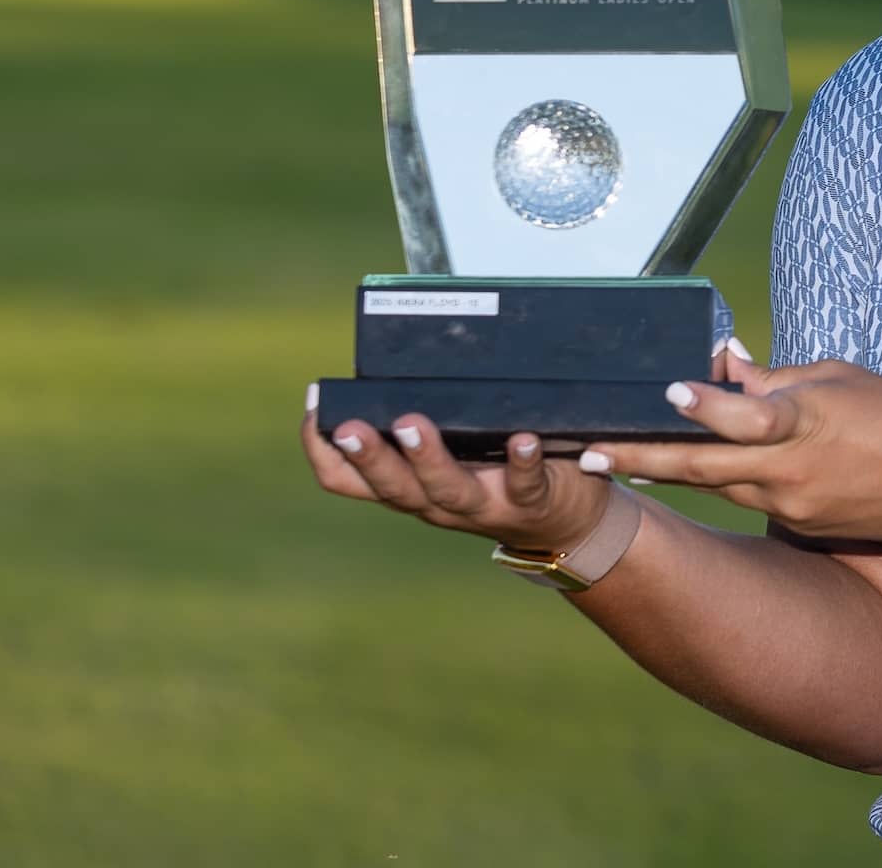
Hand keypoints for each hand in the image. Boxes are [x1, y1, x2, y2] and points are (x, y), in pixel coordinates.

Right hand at [300, 389, 613, 555]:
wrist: (567, 524)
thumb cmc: (498, 472)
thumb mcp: (453, 451)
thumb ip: (426, 419)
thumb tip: (397, 358)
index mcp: (408, 487)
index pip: (346, 480)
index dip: (323, 451)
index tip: (314, 411)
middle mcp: (436, 503)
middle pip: (392, 487)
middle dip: (370, 457)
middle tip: (350, 428)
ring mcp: (483, 506)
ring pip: (447, 490)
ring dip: (427, 459)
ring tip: (413, 424)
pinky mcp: (532, 502)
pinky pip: (524, 484)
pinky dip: (522, 462)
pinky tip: (521, 439)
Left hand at [578, 352, 881, 542]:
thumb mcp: (835, 378)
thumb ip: (773, 380)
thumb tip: (721, 368)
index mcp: (805, 423)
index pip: (747, 416)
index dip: (707, 406)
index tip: (668, 391)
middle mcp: (791, 472)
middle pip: (705, 467)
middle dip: (644, 458)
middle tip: (591, 453)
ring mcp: (792, 505)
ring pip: (716, 486)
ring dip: (666, 472)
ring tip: (614, 458)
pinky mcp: (799, 525)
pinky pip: (748, 499)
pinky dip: (718, 482)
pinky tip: (683, 470)